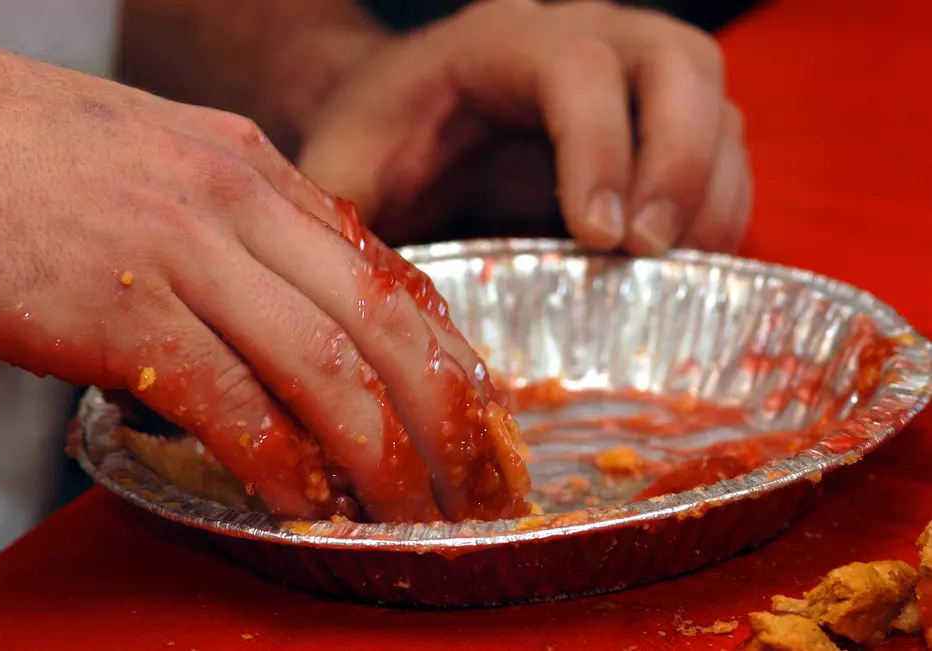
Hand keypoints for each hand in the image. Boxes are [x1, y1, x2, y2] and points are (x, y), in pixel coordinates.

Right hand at [0, 44, 528, 522]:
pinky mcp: (117, 309)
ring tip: (410, 512)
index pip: (389, 272)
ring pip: (326, 368)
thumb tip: (310, 309)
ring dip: (381, 455)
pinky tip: (304, 505)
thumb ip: (246, 230)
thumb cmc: (32, 159)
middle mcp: (237, 200)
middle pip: (385, 323)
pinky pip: (229, 402)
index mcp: (256, 167)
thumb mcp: (168, 167)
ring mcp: (181, 249)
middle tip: (475, 480)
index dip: (448, 355)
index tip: (476, 415)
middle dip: (447, 416)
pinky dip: (279, 464)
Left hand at [298, 0, 751, 253]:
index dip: (599, 147)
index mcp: (495, 42)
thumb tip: (378, 300)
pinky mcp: (651, 117)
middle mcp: (578, 36)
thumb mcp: (341, 173)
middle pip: (674, 61)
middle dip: (679, 161)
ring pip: (712, 96)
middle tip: (651, 251)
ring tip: (682, 269)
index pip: (575, 67)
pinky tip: (690, 264)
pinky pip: (720, 140)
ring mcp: (626, 70)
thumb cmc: (375, 145)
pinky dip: (720, 203)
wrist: (402, 117)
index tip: (599, 237)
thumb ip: (345, 216)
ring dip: (713, 187)